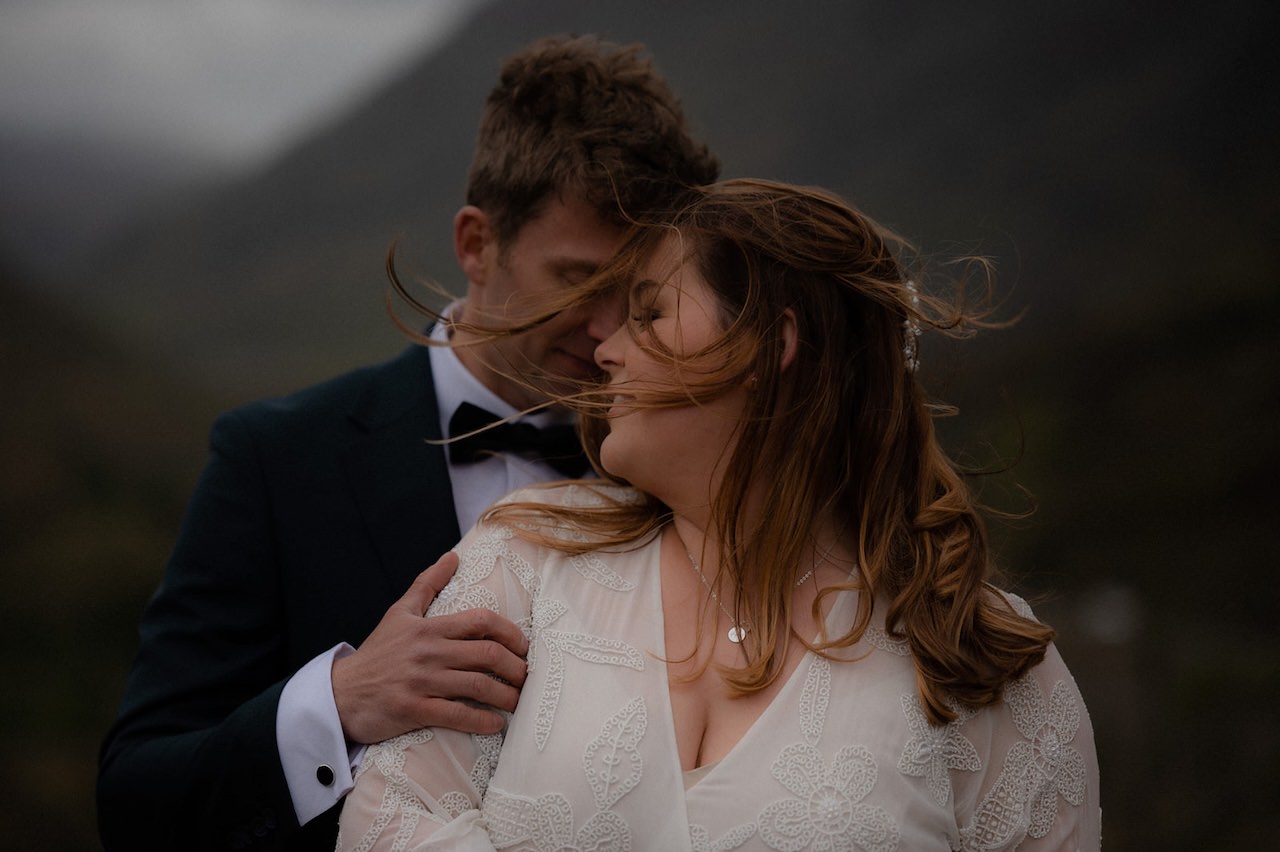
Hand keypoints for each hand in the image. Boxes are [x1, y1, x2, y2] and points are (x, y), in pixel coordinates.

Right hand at [332, 551, 528, 743]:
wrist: (340, 693)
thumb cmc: (377, 653)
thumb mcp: (399, 613)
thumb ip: (427, 584)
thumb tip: (452, 557)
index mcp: (429, 627)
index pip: (482, 621)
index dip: (511, 633)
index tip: (525, 646)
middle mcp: (429, 652)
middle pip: (487, 654)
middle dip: (516, 667)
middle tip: (527, 677)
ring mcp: (422, 681)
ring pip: (478, 686)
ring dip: (507, 696)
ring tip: (518, 701)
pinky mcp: (414, 709)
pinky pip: (457, 715)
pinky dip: (482, 721)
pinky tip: (495, 724)